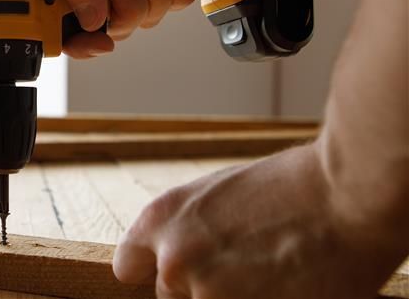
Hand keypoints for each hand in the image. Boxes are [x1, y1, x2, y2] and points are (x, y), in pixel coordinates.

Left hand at [112, 144, 405, 298]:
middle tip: (247, 268)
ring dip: (237, 297)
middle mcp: (174, 260)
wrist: (346, 197)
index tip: (177, 273)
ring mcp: (208, 295)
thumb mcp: (218, 195)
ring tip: (273, 275)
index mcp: (161, 220)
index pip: (128, 267)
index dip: (153, 270)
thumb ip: (188, 229)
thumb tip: (177, 255)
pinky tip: (285, 287)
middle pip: (171, 294)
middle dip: (204, 286)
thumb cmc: (292, 186)